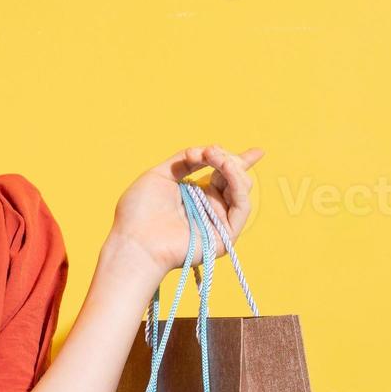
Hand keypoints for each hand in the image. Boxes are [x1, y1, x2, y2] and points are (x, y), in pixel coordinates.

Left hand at [108, 144, 263, 284]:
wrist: (134, 241)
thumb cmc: (138, 212)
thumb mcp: (160, 175)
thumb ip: (184, 161)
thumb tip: (205, 150)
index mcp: (195, 195)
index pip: (223, 176)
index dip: (238, 162)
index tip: (256, 151)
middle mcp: (209, 208)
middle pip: (234, 179)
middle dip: (226, 158)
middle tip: (209, 150)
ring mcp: (218, 222)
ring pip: (241, 189)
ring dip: (230, 166)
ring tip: (213, 154)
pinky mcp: (226, 236)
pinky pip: (242, 206)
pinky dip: (237, 182)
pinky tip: (226, 166)